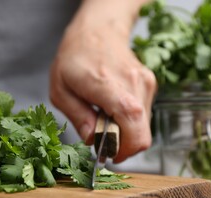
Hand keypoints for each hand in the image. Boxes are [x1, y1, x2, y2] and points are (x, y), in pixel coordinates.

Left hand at [50, 25, 156, 162]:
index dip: (124, 146)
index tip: (109, 154)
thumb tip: (92, 140)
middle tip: (102, 140)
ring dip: (125, 133)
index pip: (130, 119)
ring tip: (104, 119)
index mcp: (106, 83)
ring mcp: (145, 83)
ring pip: (144, 126)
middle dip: (122, 145)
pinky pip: (144, 116)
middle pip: (142, 132)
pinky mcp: (149, 85)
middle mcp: (133, 82)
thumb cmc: (74, 58)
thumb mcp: (60, 90)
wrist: (97, 30)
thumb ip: (77, 117)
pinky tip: (113, 111)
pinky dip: (129, 122)